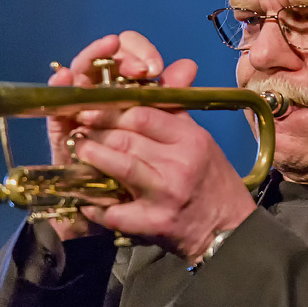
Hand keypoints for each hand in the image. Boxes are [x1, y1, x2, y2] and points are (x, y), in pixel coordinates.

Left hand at [45, 31, 212, 241]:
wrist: (229, 230)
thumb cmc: (212, 181)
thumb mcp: (201, 141)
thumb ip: (175, 112)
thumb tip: (160, 75)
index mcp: (191, 138)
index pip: (143, 113)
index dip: (112, 108)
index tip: (91, 105)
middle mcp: (180, 162)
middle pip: (126, 137)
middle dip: (96, 131)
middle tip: (78, 128)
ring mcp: (166, 193)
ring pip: (119, 166)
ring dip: (92, 157)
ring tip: (78, 151)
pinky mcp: (154, 222)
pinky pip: (115, 210)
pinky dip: (96, 205)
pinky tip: (85, 201)